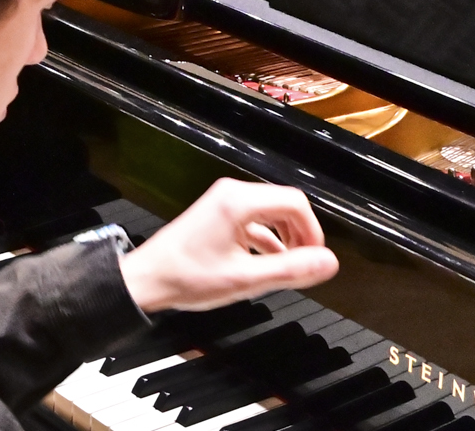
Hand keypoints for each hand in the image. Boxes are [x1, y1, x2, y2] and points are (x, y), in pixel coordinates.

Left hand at [121, 181, 337, 314]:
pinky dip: (265, 240)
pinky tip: (266, 265)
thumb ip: (290, 270)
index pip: (295, 203)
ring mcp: (223, 203)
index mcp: (240, 201)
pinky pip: (252, 220)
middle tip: (305, 265)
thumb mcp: (246, 279)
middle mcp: (232, 194)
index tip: (316, 258)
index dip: (313, 231)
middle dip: (299, 234)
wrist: (146, 280)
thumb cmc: (187, 277)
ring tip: (288, 268)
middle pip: (284, 205)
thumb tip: (327, 262)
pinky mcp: (217, 215)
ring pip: (269, 213)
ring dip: (283, 239)